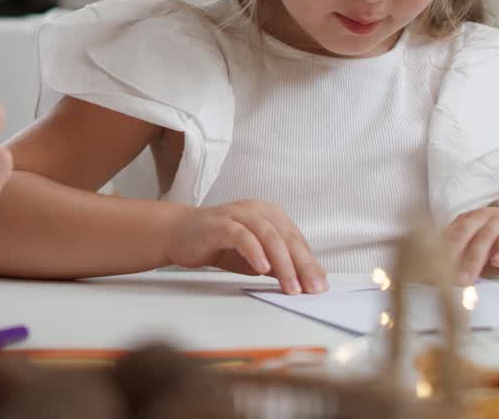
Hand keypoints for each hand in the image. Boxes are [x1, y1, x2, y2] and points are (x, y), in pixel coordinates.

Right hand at [164, 200, 326, 294]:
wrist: (178, 234)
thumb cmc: (219, 244)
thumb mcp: (254, 258)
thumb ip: (278, 265)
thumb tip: (306, 282)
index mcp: (270, 215)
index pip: (296, 240)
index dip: (310, 263)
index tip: (320, 286)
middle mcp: (257, 211)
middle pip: (287, 237)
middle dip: (303, 265)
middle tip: (312, 289)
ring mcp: (237, 215)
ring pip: (268, 235)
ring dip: (283, 263)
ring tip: (291, 286)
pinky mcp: (219, 224)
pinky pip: (241, 235)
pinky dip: (254, 251)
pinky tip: (262, 269)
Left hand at [444, 207, 498, 284]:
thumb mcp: (484, 263)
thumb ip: (465, 266)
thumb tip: (438, 281)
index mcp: (470, 222)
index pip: (449, 234)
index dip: (437, 251)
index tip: (426, 271)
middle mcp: (485, 217)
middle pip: (463, 232)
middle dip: (451, 254)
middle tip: (442, 275)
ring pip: (485, 235)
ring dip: (474, 257)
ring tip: (467, 278)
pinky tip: (497, 262)